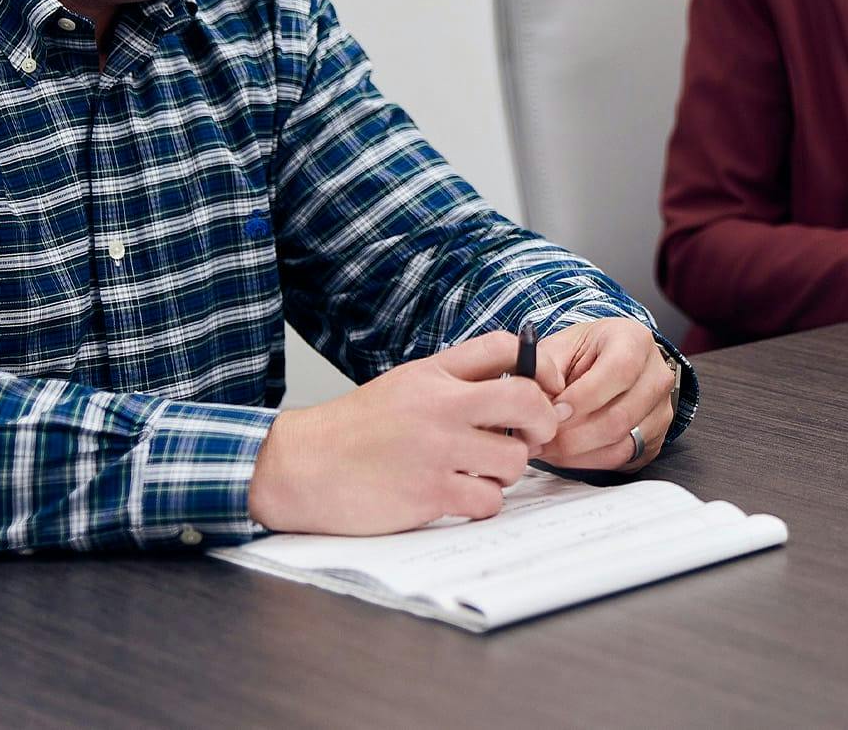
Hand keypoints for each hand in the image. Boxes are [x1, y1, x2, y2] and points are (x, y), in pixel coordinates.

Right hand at [249, 330, 566, 534]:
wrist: (302, 466)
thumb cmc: (354, 431)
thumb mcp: (404, 386)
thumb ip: (453, 382)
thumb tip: (515, 391)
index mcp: (432, 372)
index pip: (504, 347)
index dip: (538, 365)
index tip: (546, 387)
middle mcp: (440, 405)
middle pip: (526, 399)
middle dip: (543, 422)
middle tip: (532, 436)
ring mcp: (437, 449)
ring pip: (515, 458)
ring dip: (507, 471)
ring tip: (481, 471)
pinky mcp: (431, 493)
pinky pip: (490, 499)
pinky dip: (484, 502)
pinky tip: (461, 495)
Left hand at [534, 318, 675, 473]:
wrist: (611, 362)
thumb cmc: (586, 353)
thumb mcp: (563, 346)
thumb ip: (547, 368)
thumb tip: (537, 399)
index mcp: (635, 341)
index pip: (619, 371)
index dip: (584, 397)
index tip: (553, 411)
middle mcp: (656, 376)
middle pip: (620, 416)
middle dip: (573, 434)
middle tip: (541, 437)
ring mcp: (660, 411)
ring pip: (620, 444)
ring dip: (577, 452)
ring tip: (546, 447)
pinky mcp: (654, 439)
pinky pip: (621, 459)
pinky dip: (587, 462)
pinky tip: (564, 454)